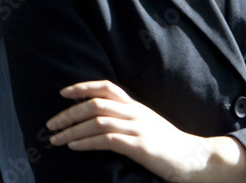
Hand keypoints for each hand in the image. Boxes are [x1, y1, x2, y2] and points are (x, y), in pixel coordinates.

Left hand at [47, 80, 245, 182]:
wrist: (195, 159)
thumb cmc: (167, 145)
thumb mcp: (146, 124)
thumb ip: (126, 117)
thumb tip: (98, 118)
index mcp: (135, 105)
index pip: (105, 86)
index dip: (83, 86)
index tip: (63, 93)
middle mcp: (135, 112)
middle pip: (95, 104)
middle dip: (69, 113)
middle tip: (50, 124)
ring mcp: (138, 128)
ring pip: (98, 122)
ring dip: (72, 130)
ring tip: (55, 139)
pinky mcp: (140, 146)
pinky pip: (108, 140)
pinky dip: (87, 142)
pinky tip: (74, 145)